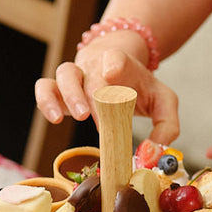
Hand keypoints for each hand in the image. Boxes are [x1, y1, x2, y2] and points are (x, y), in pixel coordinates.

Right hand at [35, 42, 179, 145]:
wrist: (117, 65)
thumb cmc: (139, 86)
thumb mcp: (163, 102)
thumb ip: (166, 127)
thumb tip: (151, 154)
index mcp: (121, 63)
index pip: (115, 57)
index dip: (113, 64)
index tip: (112, 75)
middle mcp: (95, 66)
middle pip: (90, 74)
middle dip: (94, 97)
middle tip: (100, 121)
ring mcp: (75, 75)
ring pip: (64, 75)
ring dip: (69, 95)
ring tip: (80, 117)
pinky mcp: (58, 87)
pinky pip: (44, 87)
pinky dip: (46, 101)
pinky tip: (55, 118)